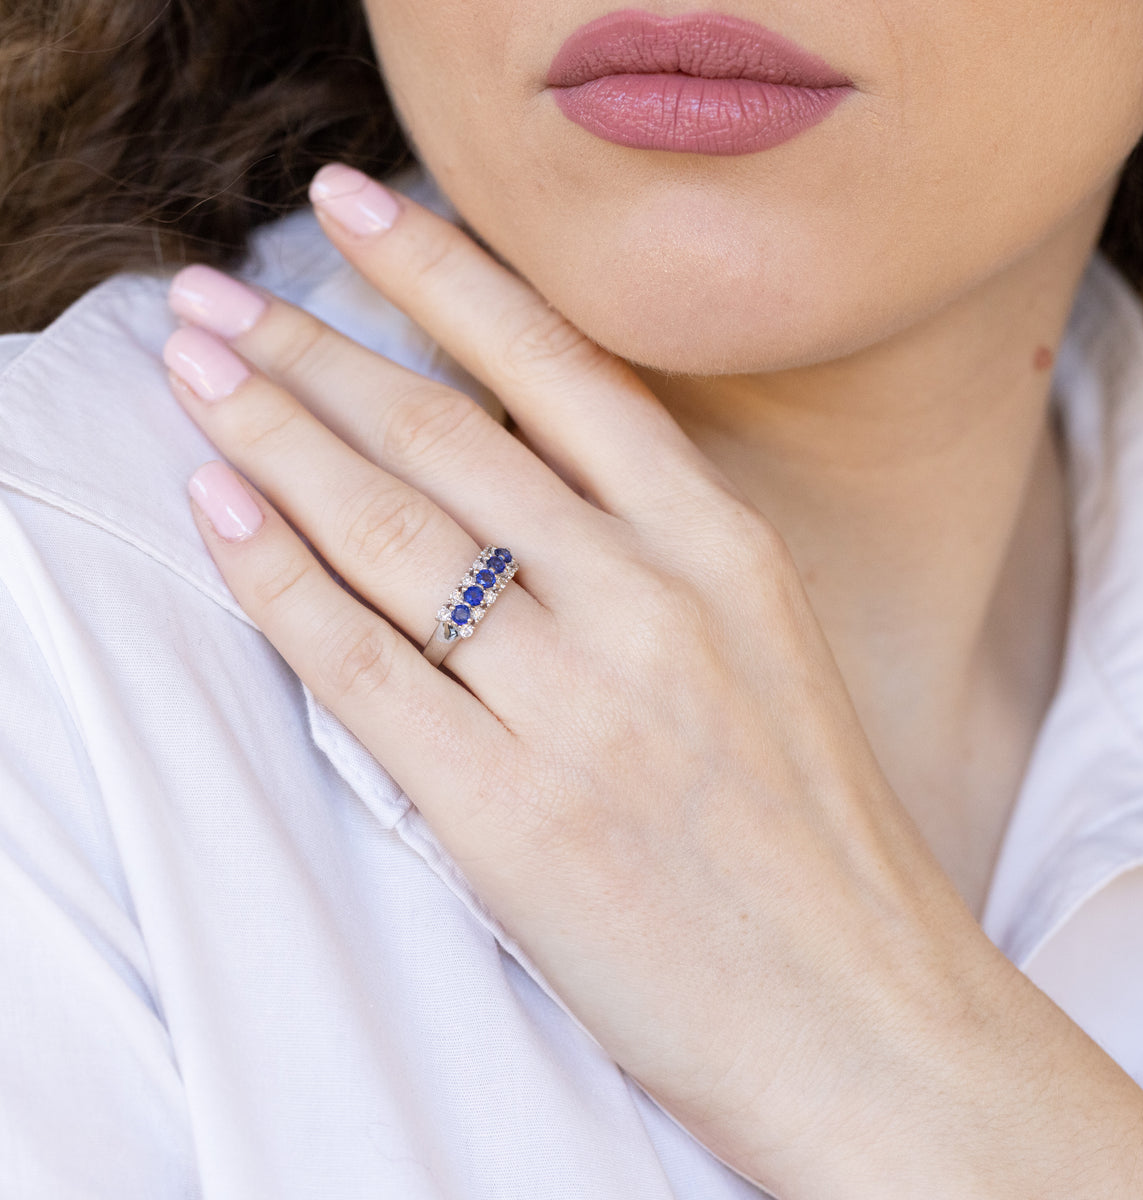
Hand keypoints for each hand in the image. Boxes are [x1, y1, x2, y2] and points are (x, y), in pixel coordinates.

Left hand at [158, 165, 1035, 1195]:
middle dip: (313, 349)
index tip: (356, 208)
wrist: (857, 1007)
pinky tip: (219, 507)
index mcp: (724, 548)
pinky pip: (358, 660)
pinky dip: (276, 576)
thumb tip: (504, 461)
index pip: (560, 366)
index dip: (445, 273)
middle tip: (218, 293)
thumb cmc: (809, 833)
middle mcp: (652, 599)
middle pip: (445, 434)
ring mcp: (580, 702)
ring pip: (388, 527)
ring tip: (194, 373)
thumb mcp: (760, 642)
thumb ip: (647, 546)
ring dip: (271, 435)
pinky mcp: (509, 812)